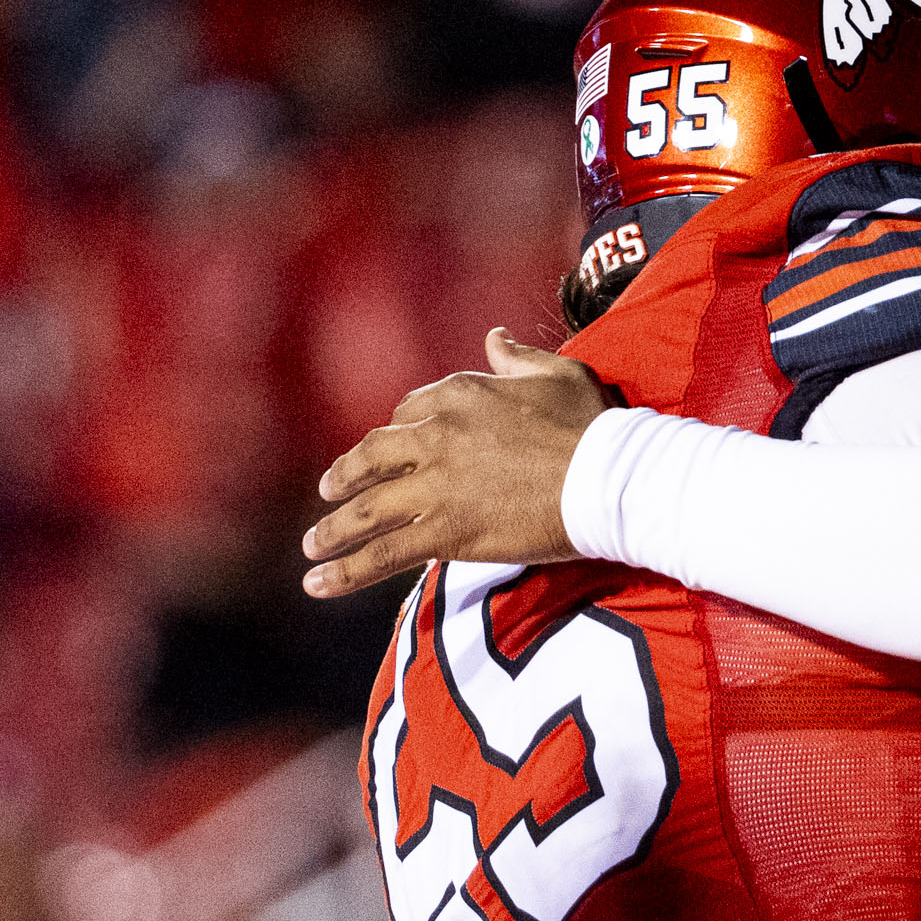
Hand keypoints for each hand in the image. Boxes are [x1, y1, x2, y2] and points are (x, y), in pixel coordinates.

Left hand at [301, 330, 612, 595]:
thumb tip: (494, 337)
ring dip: (333, 528)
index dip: (396, 433)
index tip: (390, 450)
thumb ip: (517, 357)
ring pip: (368, 508)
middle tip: (331, 491)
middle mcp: (436, 434)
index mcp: (458, 393)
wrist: (609, 478)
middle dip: (347, 475)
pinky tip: (318, 584)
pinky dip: (345, 570)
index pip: (408, 412)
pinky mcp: (445, 532)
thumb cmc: (593, 426)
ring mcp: (436, 486)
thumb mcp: (557, 373)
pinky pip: (383, 553)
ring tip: (312, 545)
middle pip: (374, 456)